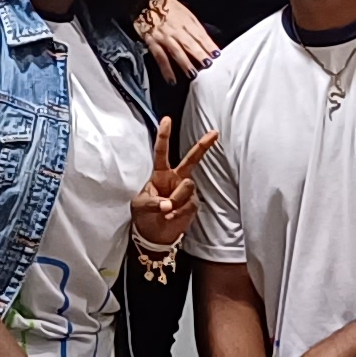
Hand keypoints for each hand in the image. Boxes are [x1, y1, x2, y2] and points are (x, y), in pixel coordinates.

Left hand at [134, 119, 215, 253]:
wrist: (154, 236)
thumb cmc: (144, 216)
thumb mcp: (140, 207)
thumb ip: (153, 203)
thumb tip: (168, 205)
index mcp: (160, 174)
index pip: (162, 152)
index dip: (164, 136)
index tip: (167, 119)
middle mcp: (175, 179)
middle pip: (191, 159)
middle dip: (203, 146)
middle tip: (215, 133)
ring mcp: (186, 191)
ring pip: (187, 186)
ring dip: (176, 200)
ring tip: (166, 211)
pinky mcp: (193, 204)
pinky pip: (189, 204)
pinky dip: (179, 212)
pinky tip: (171, 218)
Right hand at [135, 0, 220, 79]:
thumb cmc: (166, 5)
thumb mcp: (184, 11)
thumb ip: (194, 25)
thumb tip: (204, 40)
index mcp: (186, 20)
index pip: (200, 35)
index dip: (209, 45)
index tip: (217, 55)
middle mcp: (177, 29)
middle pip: (191, 44)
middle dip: (200, 55)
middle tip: (209, 66)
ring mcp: (164, 36)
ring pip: (177, 52)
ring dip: (186, 64)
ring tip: (193, 74)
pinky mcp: (152, 42)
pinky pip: (160, 57)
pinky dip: (166, 69)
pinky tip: (172, 79)